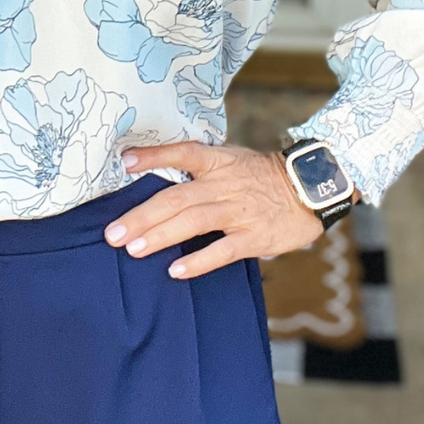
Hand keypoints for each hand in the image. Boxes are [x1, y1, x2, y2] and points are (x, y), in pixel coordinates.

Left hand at [104, 141, 326, 278]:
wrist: (311, 188)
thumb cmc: (262, 177)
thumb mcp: (232, 160)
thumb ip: (199, 168)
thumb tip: (158, 177)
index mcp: (218, 162)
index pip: (182, 153)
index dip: (153, 156)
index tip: (125, 162)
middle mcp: (224, 185)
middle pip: (176, 198)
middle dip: (142, 216)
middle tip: (113, 234)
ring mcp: (239, 211)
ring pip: (194, 222)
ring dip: (161, 236)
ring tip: (133, 249)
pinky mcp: (255, 236)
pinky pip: (223, 250)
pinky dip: (199, 261)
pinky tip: (176, 271)